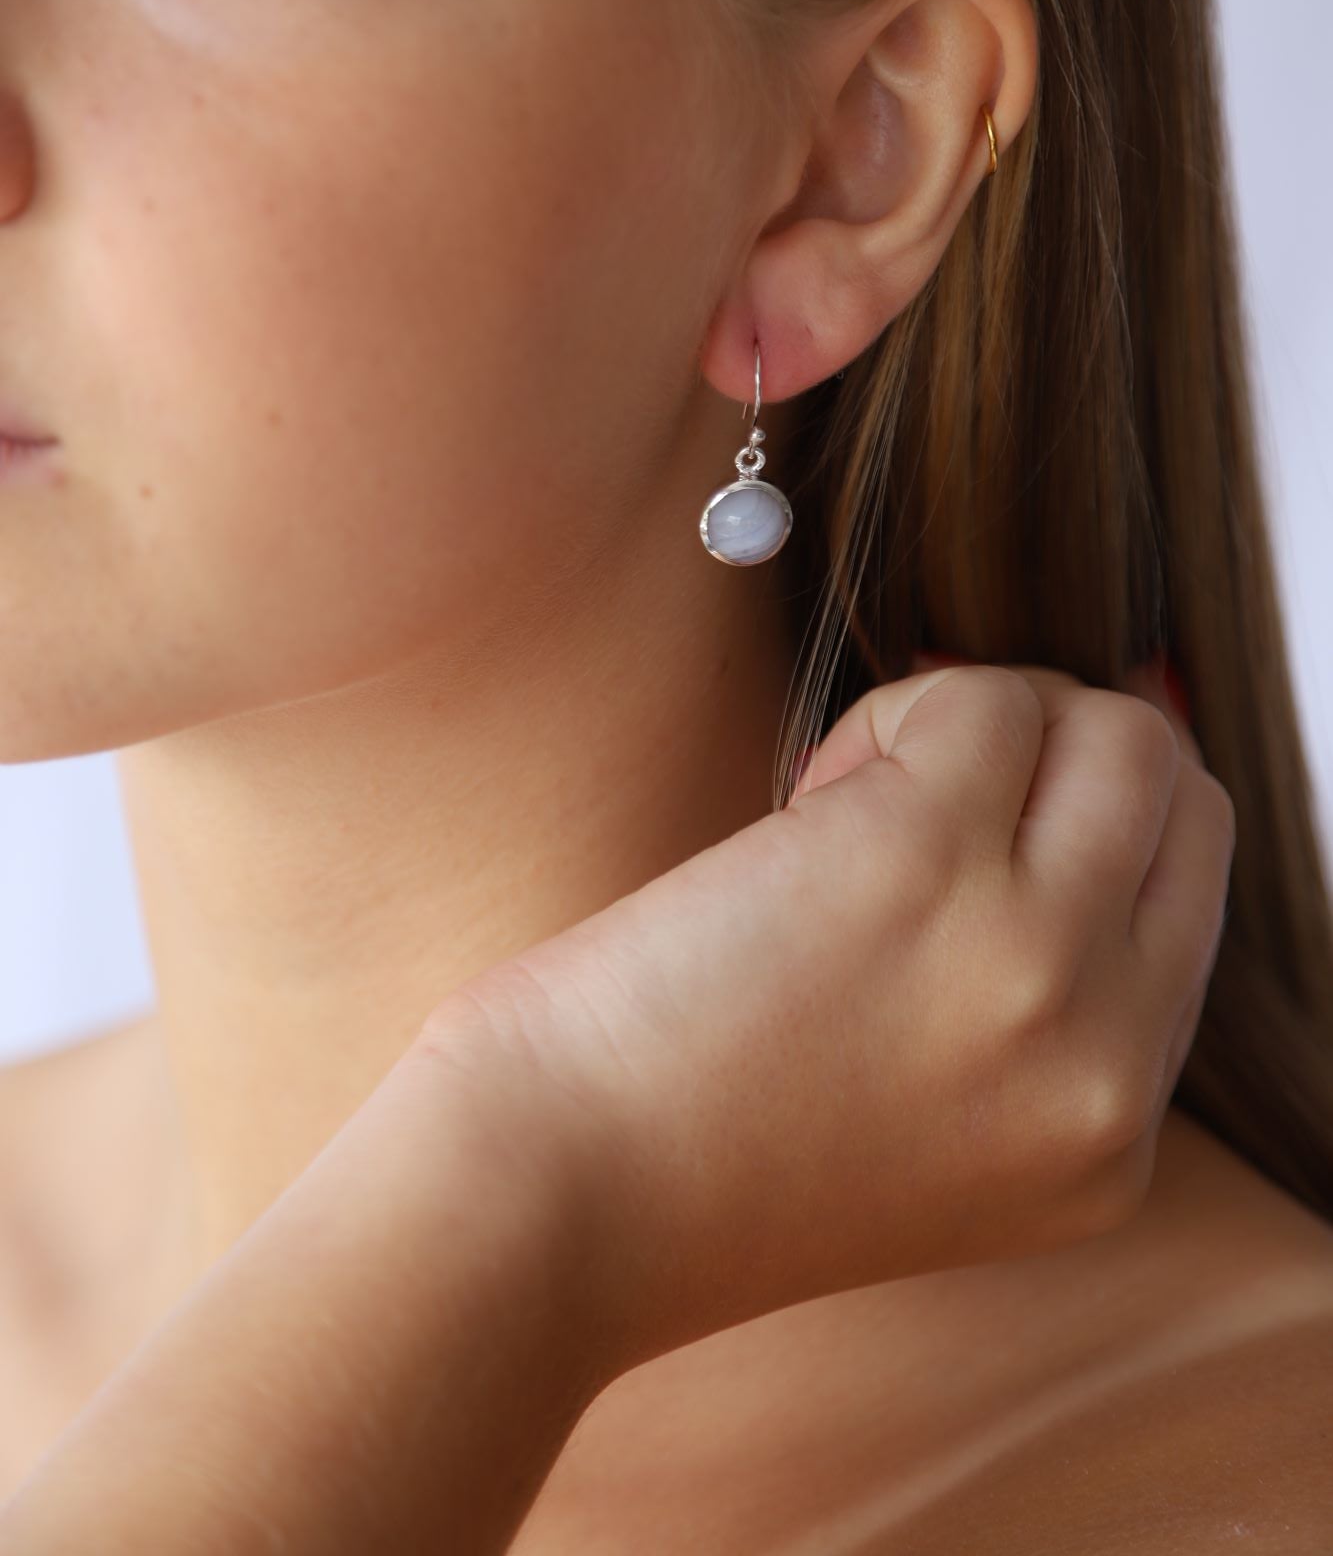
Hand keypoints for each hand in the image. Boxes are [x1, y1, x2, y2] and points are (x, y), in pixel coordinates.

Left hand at [420, 657, 1234, 1376]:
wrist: (550, 1200)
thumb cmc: (692, 1144)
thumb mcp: (933, 1128)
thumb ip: (1036, 1005)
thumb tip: (1085, 774)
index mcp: (1108, 1141)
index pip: (1189, 911)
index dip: (1093, 828)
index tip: (992, 816)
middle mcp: (1103, 1061)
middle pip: (1182, 805)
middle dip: (1063, 761)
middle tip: (928, 795)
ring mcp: (1033, 955)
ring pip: (1116, 733)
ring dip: (984, 724)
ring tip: (855, 799)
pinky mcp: (926, 854)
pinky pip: (979, 698)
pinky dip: (894, 710)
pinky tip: (805, 794)